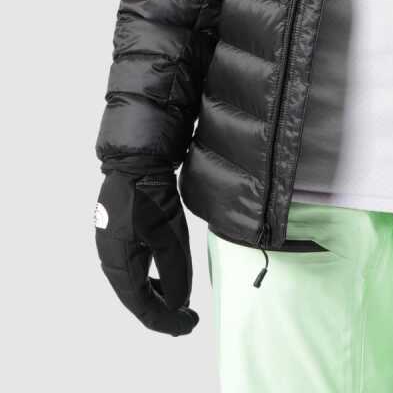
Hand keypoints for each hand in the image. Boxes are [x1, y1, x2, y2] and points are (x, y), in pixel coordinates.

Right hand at [94, 168, 198, 334]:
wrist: (136, 160)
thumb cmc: (151, 198)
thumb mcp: (170, 237)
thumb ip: (175, 274)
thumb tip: (178, 304)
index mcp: (119, 265)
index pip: (142, 306)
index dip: (166, 321)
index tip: (189, 325)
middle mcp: (110, 260)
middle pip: (135, 299)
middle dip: (162, 312)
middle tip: (187, 320)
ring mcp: (111, 246)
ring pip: (134, 284)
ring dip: (157, 296)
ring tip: (179, 304)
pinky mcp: (118, 234)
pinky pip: (133, 268)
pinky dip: (150, 279)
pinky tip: (165, 280)